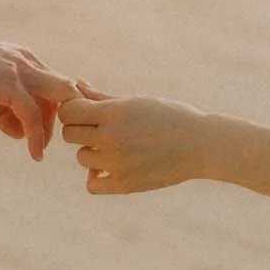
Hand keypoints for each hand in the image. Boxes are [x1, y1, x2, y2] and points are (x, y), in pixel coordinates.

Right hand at [0, 17, 71, 158]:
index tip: (54, 130)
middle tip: (47, 142)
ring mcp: (20, 70)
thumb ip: (3, 108)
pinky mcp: (9, 83)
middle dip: (63, 118)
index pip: (56, 84)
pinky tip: (35, 154)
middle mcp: (28, 61)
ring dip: (51, 131)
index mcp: (23, 59)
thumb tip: (19, 132)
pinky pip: (33, 115)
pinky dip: (37, 137)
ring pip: (57, 102)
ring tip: (39, 151)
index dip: (59, 108)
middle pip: (64, 92)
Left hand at [58, 87, 210, 194]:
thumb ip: (102, 97)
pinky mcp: (125, 185)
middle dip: (79, 129)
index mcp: (114, 113)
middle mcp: (111, 138)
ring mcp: (117, 164)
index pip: (68, 111)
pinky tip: (110, 167)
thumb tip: (77, 85)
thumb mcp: (136, 102)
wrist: (201, 144)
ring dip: (91, 151)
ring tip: (112, 146)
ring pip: (81, 157)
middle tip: (97, 128)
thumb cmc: (169, 116)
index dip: (73, 109)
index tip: (86, 110)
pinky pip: (92, 184)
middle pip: (70, 134)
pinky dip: (96, 176)